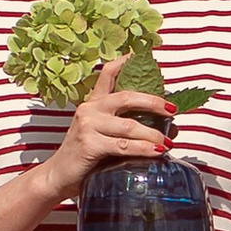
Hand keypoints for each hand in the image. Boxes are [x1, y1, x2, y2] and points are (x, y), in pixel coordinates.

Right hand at [45, 61, 172, 196]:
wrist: (59, 176)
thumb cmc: (86, 157)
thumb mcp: (105, 136)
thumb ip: (129, 128)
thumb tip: (169, 129)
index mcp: (93, 103)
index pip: (107, 74)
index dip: (124, 62)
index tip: (139, 54)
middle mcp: (90, 109)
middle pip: (126, 96)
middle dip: (153, 102)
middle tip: (172, 110)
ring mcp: (88, 126)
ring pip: (129, 126)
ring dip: (153, 134)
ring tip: (167, 142)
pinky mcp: (89, 144)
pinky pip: (123, 146)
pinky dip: (143, 149)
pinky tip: (156, 152)